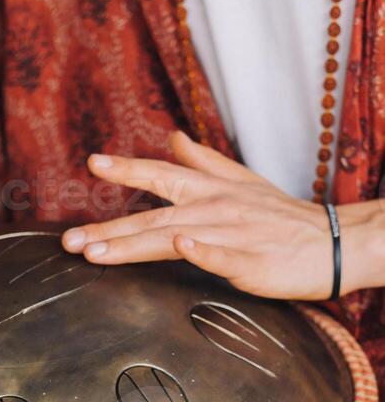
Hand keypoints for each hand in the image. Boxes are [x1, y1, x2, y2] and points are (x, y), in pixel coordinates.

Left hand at [62, 132, 381, 299]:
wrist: (333, 243)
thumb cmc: (283, 218)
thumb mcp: (243, 181)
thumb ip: (203, 162)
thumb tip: (172, 139)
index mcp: (211, 190)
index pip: (162, 175)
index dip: (128, 168)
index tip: (92, 163)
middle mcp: (216, 208)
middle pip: (154, 216)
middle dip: (110, 228)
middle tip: (70, 240)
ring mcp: (233, 235)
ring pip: (176, 237)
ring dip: (135, 244)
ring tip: (97, 253)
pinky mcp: (251, 262)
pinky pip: (223, 255)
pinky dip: (201, 249)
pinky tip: (181, 244)